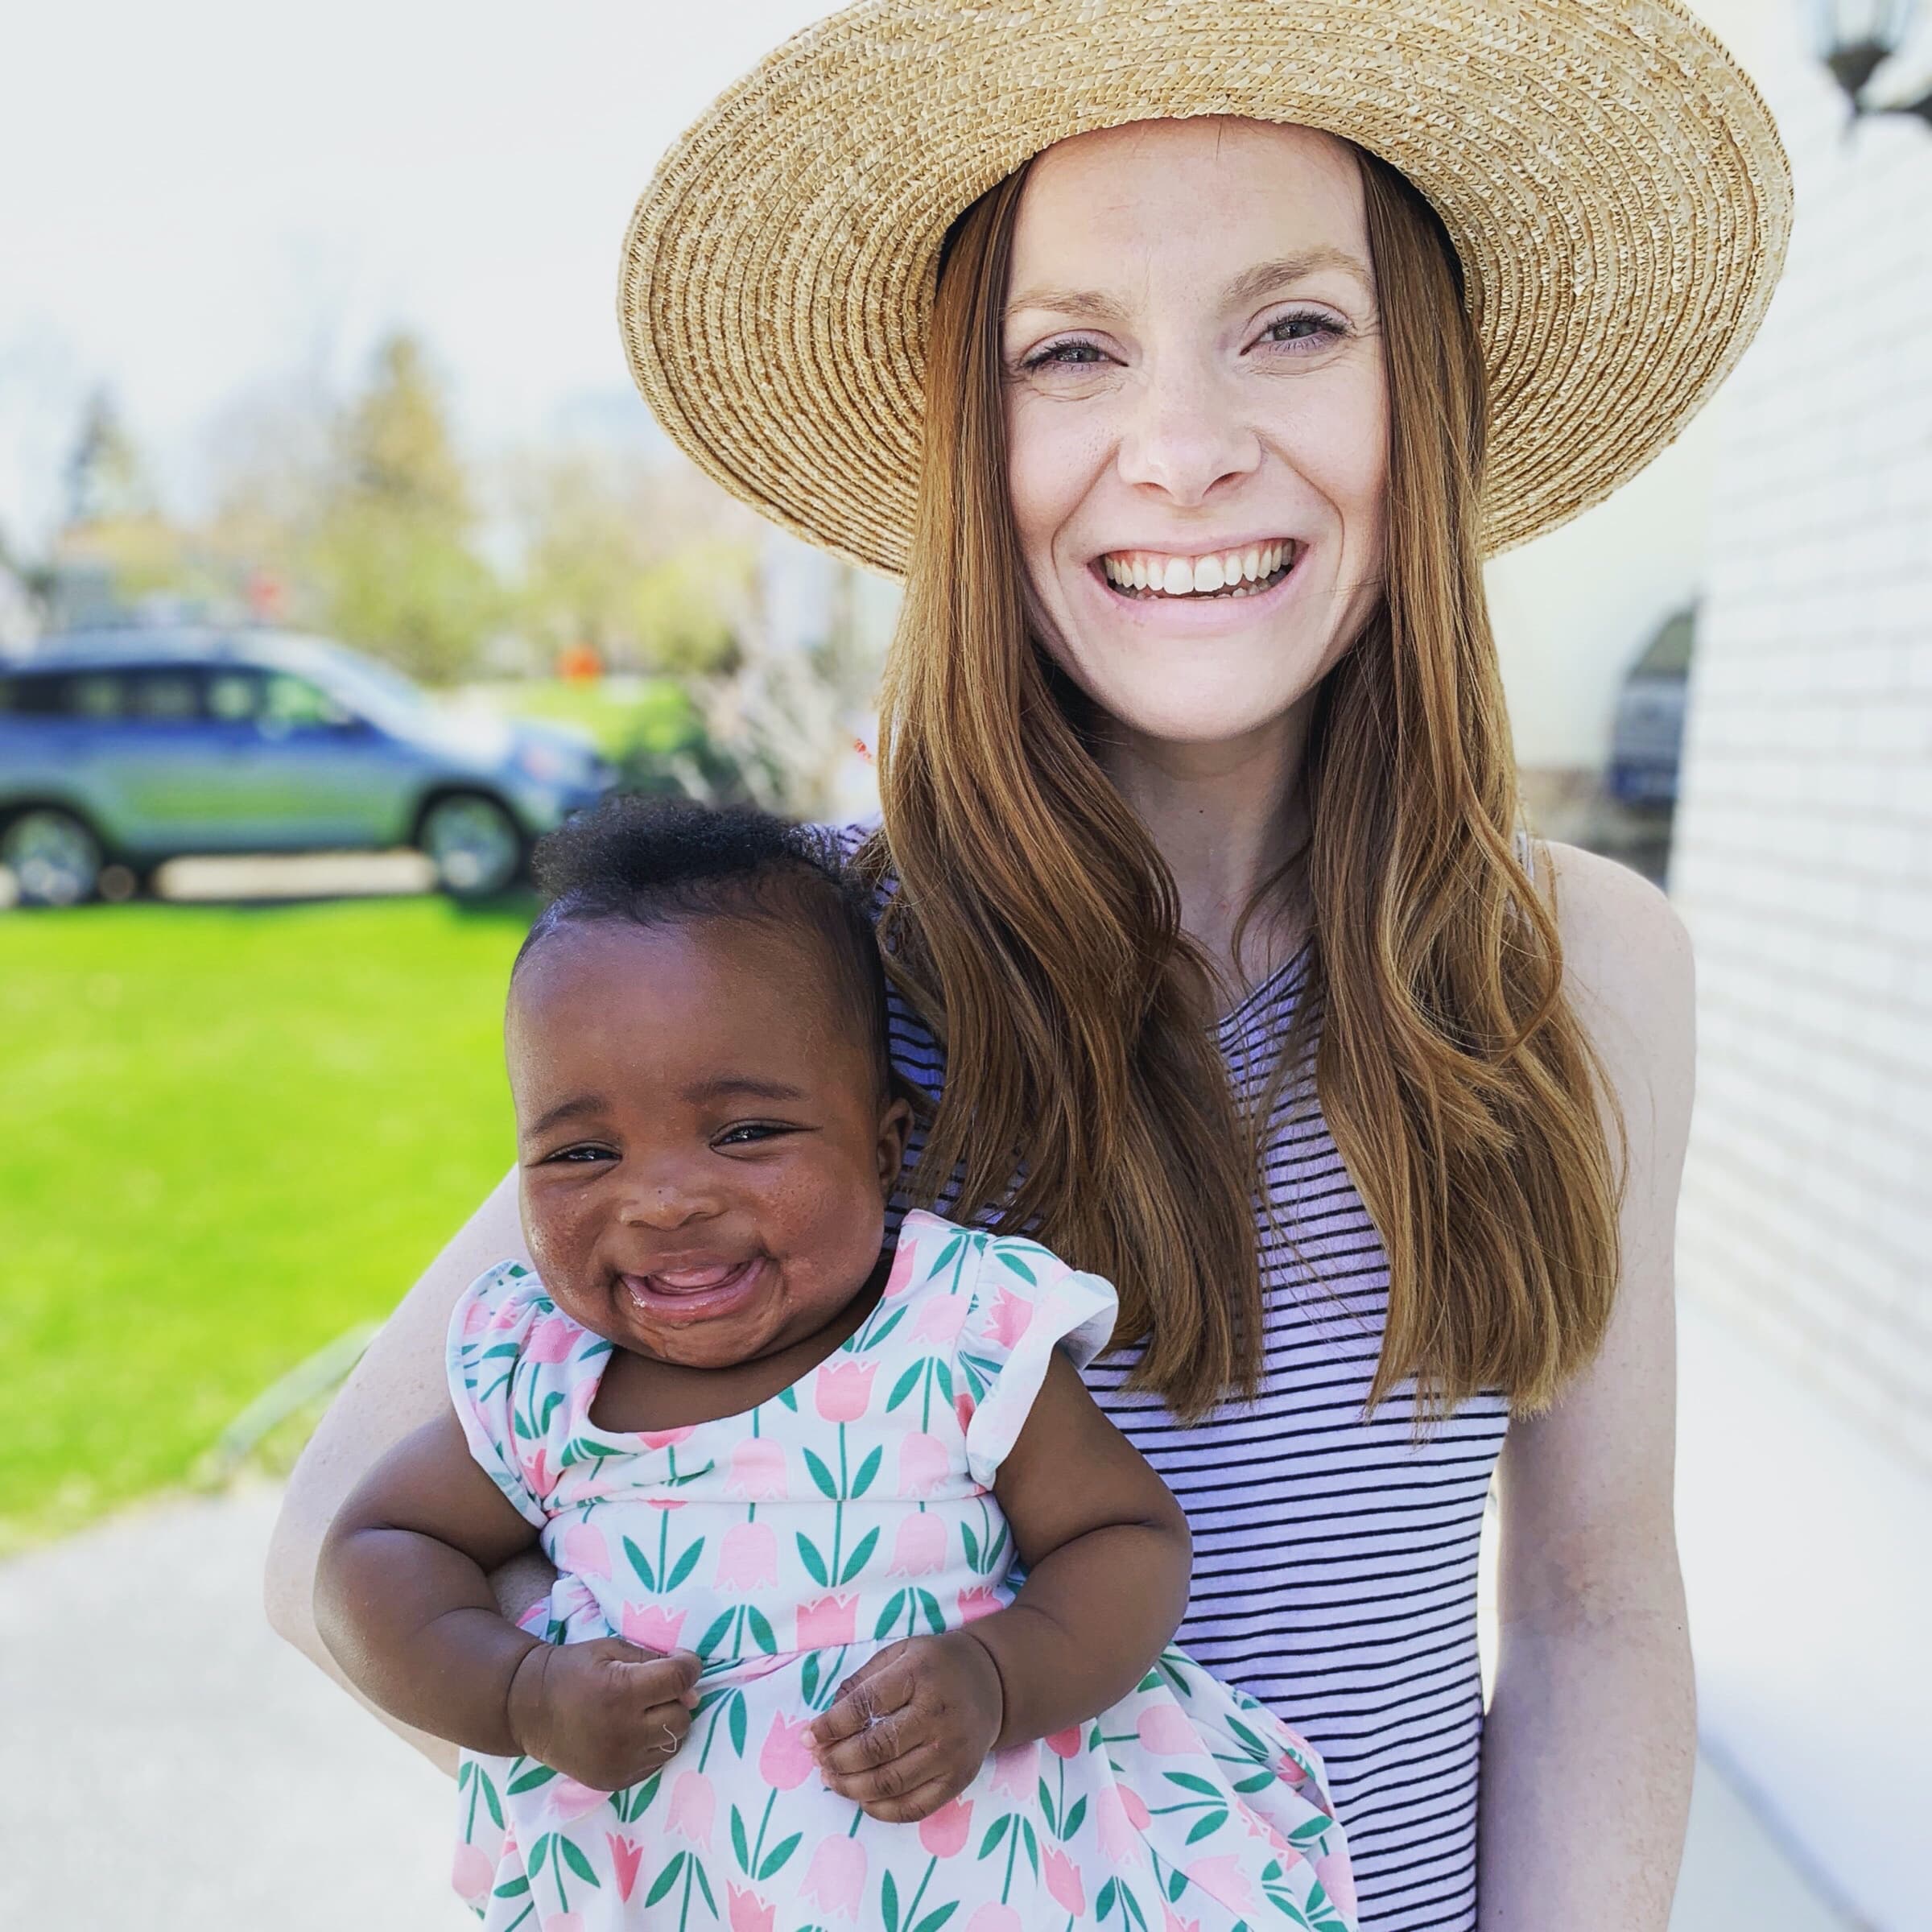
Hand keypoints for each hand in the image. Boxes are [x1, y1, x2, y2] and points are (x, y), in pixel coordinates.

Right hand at [506, 1638, 700, 1791]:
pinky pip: (655, 1763)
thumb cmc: (573, 1670)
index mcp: (621, 1691)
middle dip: (676, 1699)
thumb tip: (692, 1688)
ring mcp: (619, 1761)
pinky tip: (633, 1732)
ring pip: (674, 1742)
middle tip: (655, 1690)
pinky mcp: (615, 1781)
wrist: (528, 1709)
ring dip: (667, 1724)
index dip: (688, 1666)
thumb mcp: (611, 1648)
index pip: (680, 1679)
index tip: (680, 1662)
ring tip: (645, 1713)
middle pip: (682, 1716)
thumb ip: (653, 1661)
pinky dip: (652, 1746)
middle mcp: (623, 1731)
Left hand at [805, 1631, 1003, 1821]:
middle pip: (875, 1749)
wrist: (993, 1683)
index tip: (808, 1736)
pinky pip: (913, 1807)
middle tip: (818, 1759)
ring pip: (890, 1783)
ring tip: (831, 1779)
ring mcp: (951, 1752)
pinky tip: (862, 1797)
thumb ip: (862, 1681)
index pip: (865, 1706)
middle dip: (836, 1759)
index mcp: (919, 1675)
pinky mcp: (958, 1779)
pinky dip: (880, 1809)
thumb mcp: (900, 1653)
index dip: (830, 1725)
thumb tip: (825, 1719)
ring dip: (851, 1786)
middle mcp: (938, 1716)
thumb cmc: (935, 1665)